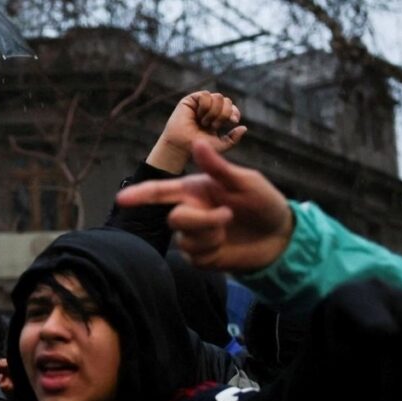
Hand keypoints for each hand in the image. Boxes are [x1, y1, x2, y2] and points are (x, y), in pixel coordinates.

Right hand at [116, 141, 292, 271]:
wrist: (280, 237)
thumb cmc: (263, 202)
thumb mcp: (246, 182)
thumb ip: (219, 167)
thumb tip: (197, 143)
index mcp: (194, 190)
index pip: (161, 192)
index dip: (139, 195)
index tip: (121, 199)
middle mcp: (190, 211)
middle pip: (174, 218)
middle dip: (201, 219)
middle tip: (228, 215)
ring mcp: (193, 235)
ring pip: (184, 238)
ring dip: (211, 235)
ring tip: (230, 230)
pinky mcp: (200, 256)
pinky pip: (194, 256)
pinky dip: (213, 251)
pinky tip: (226, 245)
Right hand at [146, 91, 246, 173]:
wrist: (181, 146)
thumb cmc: (197, 147)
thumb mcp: (220, 145)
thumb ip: (233, 139)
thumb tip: (244, 127)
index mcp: (216, 118)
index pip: (231, 108)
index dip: (235, 112)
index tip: (233, 121)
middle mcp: (209, 109)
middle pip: (227, 101)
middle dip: (223, 114)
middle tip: (213, 126)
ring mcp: (200, 103)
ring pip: (218, 97)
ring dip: (214, 112)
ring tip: (204, 122)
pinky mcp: (191, 100)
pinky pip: (206, 94)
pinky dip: (205, 106)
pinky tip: (199, 115)